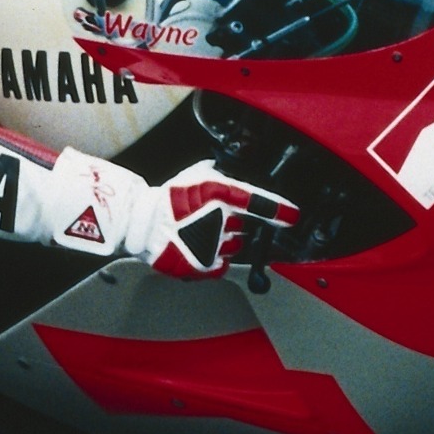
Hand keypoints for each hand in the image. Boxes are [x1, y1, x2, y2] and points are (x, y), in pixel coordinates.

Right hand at [134, 159, 299, 277]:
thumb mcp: (190, 176)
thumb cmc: (165, 200)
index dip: (281, 211)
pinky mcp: (203, 265)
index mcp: (220, 195)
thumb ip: (212, 172)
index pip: (260, 204)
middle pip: (246, 227)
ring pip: (234, 246)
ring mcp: (213, 245)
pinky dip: (217, 260)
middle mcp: (221, 220)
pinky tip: (202, 250)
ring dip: (226, 242)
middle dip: (236, 225)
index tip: (293, 216)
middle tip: (215, 220)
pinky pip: (222, 266)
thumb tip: (221, 167)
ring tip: (203, 234)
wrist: (141, 224)